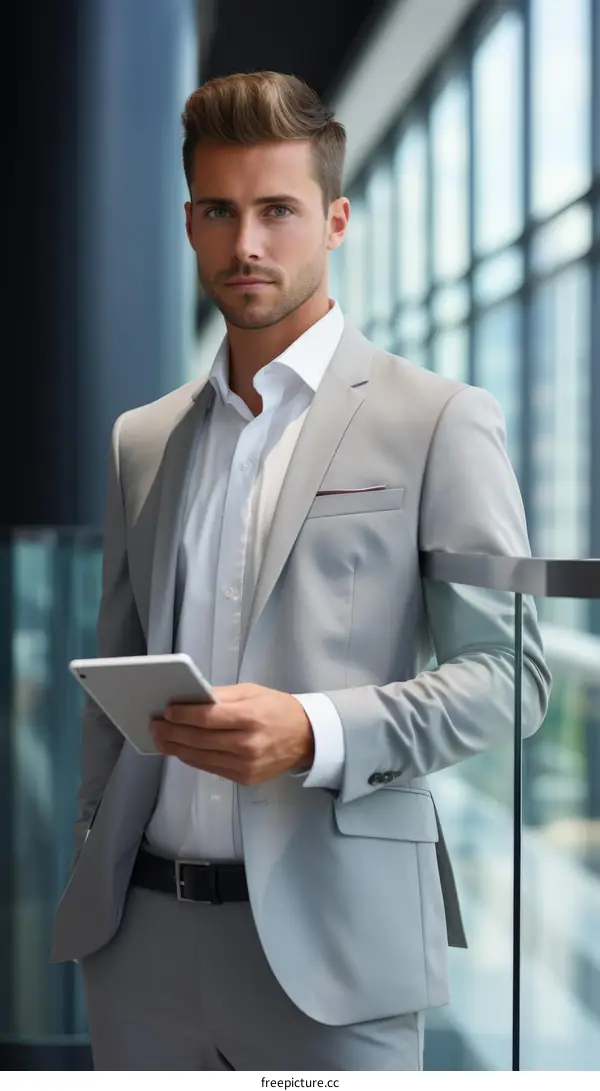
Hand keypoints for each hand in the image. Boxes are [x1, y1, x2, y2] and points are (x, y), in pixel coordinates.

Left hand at [149, 683, 314, 784]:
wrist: (306, 738)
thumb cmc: (277, 709)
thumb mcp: (252, 692)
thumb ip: (221, 696)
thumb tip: (190, 699)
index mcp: (250, 717)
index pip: (207, 718)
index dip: (183, 715)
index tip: (166, 711)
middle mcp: (247, 744)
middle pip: (199, 740)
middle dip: (172, 732)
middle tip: (154, 726)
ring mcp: (245, 765)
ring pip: (200, 758)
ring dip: (176, 748)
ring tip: (161, 739)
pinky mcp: (244, 778)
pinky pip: (210, 768)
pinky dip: (193, 758)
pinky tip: (181, 750)